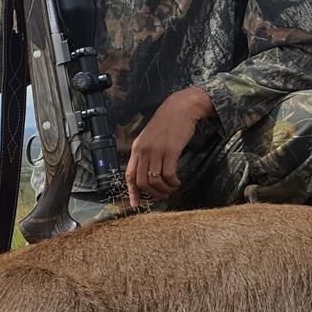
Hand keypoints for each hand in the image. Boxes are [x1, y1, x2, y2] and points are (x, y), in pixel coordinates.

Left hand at [125, 86, 214, 207]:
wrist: (181, 107)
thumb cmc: (168, 122)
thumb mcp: (150, 137)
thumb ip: (146, 153)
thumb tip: (147, 172)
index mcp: (137, 148)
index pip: (130, 175)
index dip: (132, 192)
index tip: (136, 204)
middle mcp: (144, 150)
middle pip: (142, 182)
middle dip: (153, 194)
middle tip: (163, 196)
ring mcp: (157, 150)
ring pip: (155, 180)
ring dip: (165, 190)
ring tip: (172, 188)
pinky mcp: (171, 150)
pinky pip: (169, 174)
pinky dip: (173, 182)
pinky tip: (177, 182)